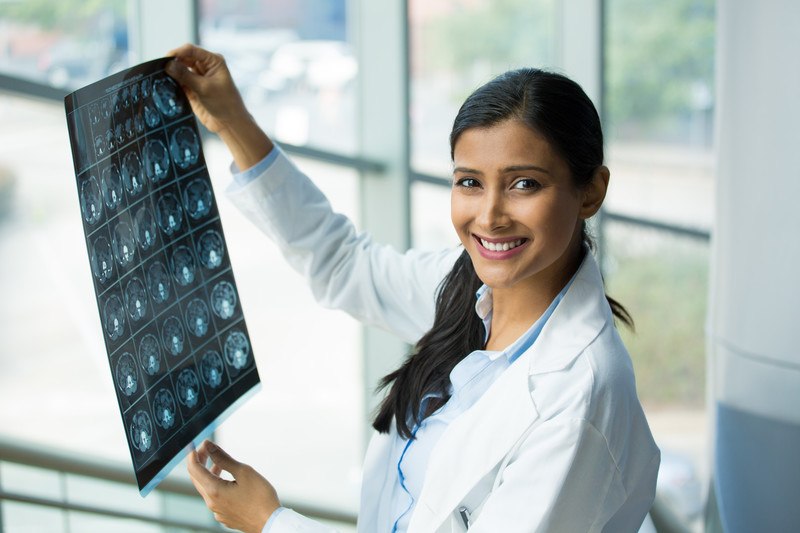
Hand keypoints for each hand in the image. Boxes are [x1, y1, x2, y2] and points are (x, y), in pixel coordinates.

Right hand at [166, 44, 272, 170]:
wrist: (229, 123)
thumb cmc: (224, 103)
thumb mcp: (204, 88)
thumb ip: (185, 76)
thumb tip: (168, 65)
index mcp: (213, 61)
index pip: (191, 51)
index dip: (177, 52)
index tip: (165, 59)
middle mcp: (205, 67)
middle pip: (183, 59)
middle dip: (172, 63)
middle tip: (160, 69)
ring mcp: (198, 78)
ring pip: (180, 70)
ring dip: (172, 73)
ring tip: (160, 77)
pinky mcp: (192, 89)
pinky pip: (179, 82)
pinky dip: (173, 83)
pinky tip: (164, 85)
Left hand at [187, 440, 280, 532]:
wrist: (270, 522)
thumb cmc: (260, 497)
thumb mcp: (243, 472)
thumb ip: (223, 458)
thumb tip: (209, 446)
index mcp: (214, 491)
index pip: (194, 469)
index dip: (193, 454)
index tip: (196, 444)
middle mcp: (212, 503)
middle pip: (197, 479)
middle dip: (199, 462)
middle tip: (207, 449)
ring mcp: (217, 511)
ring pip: (206, 489)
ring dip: (208, 474)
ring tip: (218, 462)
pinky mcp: (224, 516)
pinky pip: (214, 498)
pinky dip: (215, 485)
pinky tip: (227, 481)